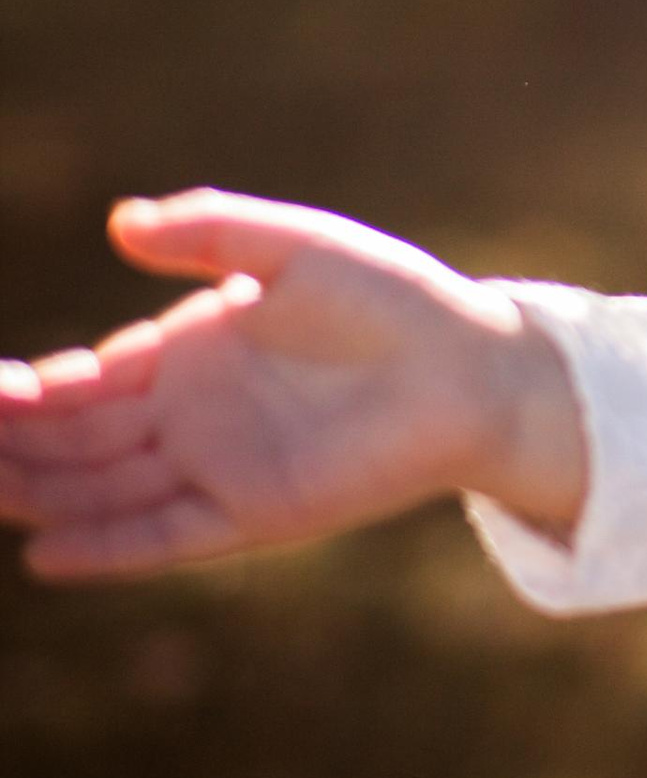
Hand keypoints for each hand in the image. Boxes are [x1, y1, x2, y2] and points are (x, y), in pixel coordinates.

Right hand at [0, 192, 588, 578]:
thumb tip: (119, 224)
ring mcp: (216, 466)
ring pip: (105, 489)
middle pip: (79, 439)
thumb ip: (207, 234)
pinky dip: (107, 549)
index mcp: (191, 349)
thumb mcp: (291, 249)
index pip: (88, 378)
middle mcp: (190, 414)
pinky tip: (46, 554)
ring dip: (42, 493)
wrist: (470, 368)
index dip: (32, 388)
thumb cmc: (388, 298)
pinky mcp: (250, 512)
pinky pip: (163, 537)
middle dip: (16, 443)